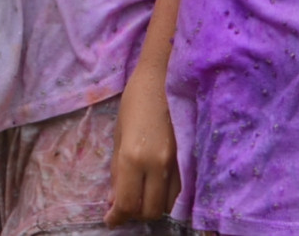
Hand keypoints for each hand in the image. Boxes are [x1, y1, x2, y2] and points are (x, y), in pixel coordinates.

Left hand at [105, 69, 179, 225]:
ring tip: (141, 194)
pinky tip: (155, 185)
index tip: (110, 220)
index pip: (127, 204)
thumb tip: (115, 201)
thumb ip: (118, 172)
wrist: (163, 79)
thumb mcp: (118, 137)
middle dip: (135, 214)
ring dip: (152, 205)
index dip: (117, 218)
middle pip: (149, 211)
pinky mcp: (187, 158)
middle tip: (125, 205)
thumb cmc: (134, 102)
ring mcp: (176, 163)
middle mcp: (156, 165)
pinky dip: (165, 195)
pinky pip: (178, 190)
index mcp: (133, 157)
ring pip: (167, 204)